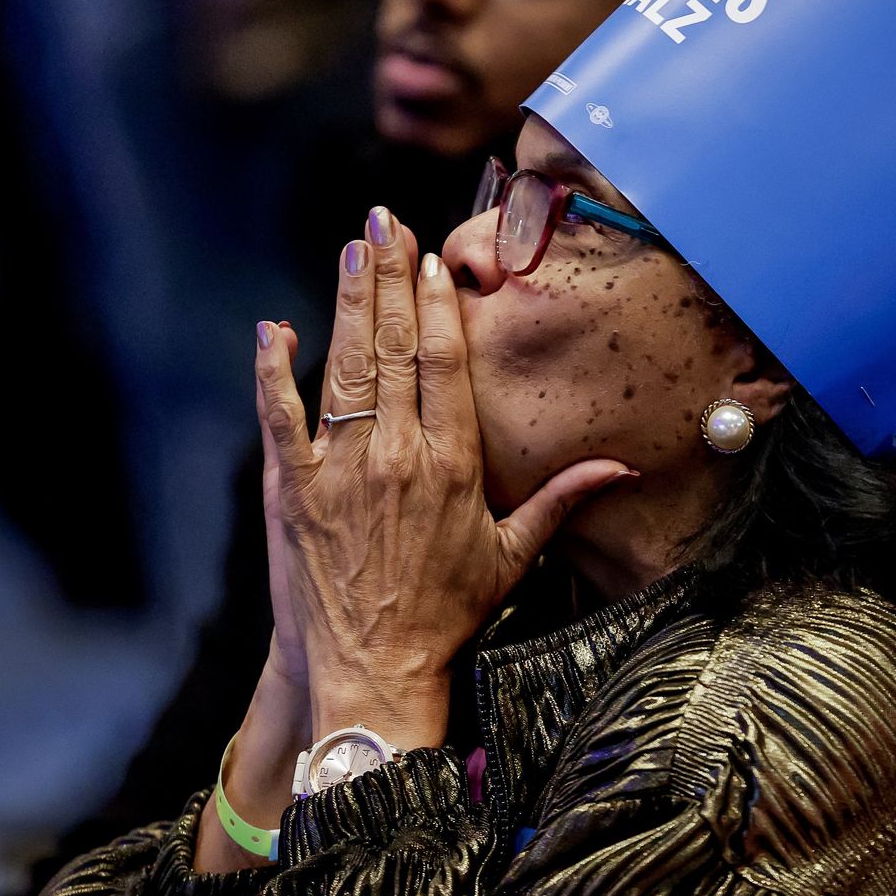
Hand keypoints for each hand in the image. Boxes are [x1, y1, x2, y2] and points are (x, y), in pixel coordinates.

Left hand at [253, 208, 631, 748]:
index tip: (433, 258)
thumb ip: (563, 499)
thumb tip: (622, 469)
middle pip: (391, 347)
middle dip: (388, 277)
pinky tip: (274, 329)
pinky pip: (279, 420)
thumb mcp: (515, 556)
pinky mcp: (291, 493)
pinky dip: (273, 372)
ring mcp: (339, 471)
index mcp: (452, 463)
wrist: (374, 674)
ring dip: (345, 303)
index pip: (443, 362)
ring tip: (350, 249)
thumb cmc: (448, 617)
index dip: (435, 304)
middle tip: (384, 220)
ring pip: (342, 368)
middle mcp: (396, 456)